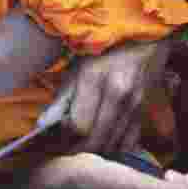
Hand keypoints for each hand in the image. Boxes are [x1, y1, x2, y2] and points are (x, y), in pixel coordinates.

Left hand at [62, 38, 170, 152]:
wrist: (142, 38)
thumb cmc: (103, 50)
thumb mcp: (77, 67)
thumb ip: (61, 98)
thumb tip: (43, 125)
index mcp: (94, 78)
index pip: (78, 126)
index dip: (64, 138)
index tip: (55, 140)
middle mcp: (117, 94)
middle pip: (95, 141)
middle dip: (77, 150)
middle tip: (65, 147)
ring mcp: (134, 104)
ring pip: (111, 146)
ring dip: (94, 150)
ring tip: (82, 143)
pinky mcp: (144, 111)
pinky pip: (128, 142)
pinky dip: (114, 146)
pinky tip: (103, 138)